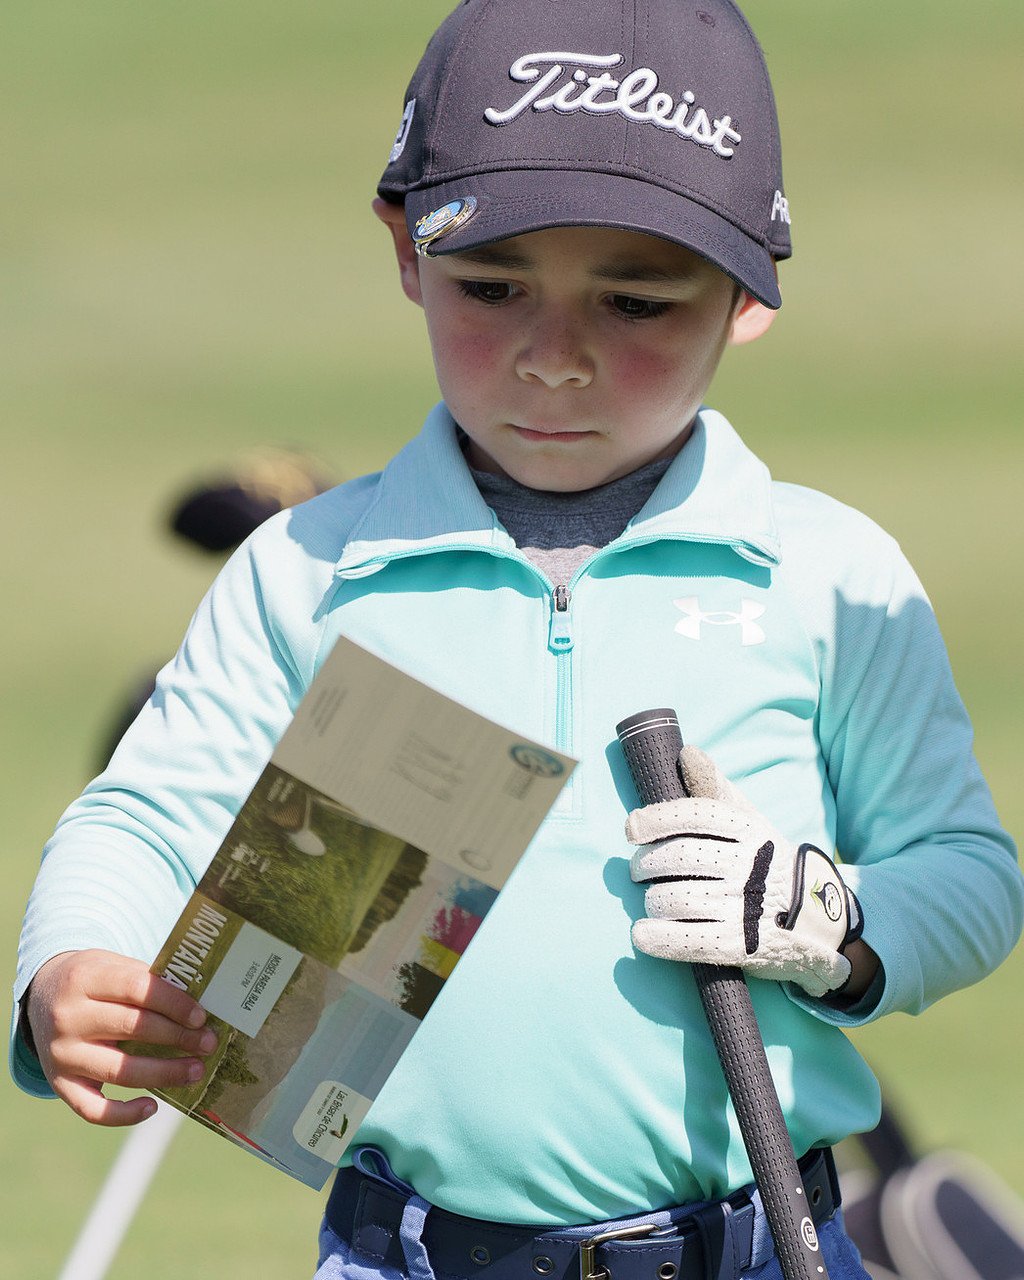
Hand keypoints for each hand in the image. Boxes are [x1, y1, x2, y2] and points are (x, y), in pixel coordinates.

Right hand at [25, 949, 217, 1125]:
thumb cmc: (93, 980)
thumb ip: (147, 981)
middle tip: (208, 1044)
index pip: (137, 988)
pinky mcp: (58, 1083)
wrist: (42, 995)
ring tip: (195, 1071)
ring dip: (163, 1074)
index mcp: (84, 978)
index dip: (173, 1003)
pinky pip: (91, 1109)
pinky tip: (152, 1106)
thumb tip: (196, 1007)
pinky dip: (123, 1114)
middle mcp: (68, 1017)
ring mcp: (61, 1054)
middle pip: (131, 1029)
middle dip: (177, 1038)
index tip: (201, 1017)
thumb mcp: (112, 965)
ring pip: (118, 1071)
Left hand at [627, 746, 862, 996]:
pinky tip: (642, 934)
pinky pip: (687, 941)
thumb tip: (687, 753)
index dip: (657, 818)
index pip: (696, 815)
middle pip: (680, 858)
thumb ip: (716, 788)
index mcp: (751, 831)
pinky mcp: (740, 947)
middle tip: (639, 870)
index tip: (631, 828)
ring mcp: (746, 908)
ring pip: (677, 899)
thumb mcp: (751, 821)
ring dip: (652, 901)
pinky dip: (656, 938)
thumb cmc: (767, 862)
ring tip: (653, 901)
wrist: (817, 920)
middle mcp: (750, 866)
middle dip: (647, 864)